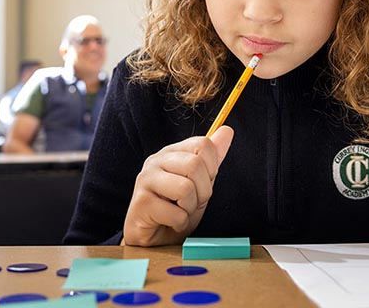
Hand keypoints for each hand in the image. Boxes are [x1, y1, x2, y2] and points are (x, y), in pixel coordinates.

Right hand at [122, 126, 233, 245]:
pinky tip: (170, 222)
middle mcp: (156, 160)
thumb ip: (212, 158)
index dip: (211, 169)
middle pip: (195, 164)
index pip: (203, 144)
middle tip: (190, 202)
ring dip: (190, 208)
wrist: (154, 238)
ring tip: (180, 211)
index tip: (201, 184)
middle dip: (203, 191)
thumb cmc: (176, 209)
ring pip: (185, 188)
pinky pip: (176, 212)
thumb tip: (227, 130)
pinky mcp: (141, 203)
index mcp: (172, 152)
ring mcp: (145, 180)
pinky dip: (180, 222)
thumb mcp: (200, 183)